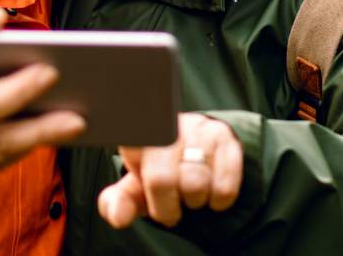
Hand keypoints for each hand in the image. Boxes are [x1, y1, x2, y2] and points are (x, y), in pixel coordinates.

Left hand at [98, 113, 241, 228]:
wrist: (197, 151)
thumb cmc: (160, 174)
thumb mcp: (136, 189)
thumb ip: (120, 203)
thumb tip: (117, 217)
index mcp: (138, 136)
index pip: (133, 158)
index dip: (148, 195)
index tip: (155, 202)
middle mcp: (168, 126)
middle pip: (162, 180)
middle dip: (167, 206)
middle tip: (172, 207)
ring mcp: (198, 128)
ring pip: (196, 183)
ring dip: (195, 201)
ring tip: (192, 194)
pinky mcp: (225, 137)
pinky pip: (224, 186)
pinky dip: (218, 200)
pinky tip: (211, 190)